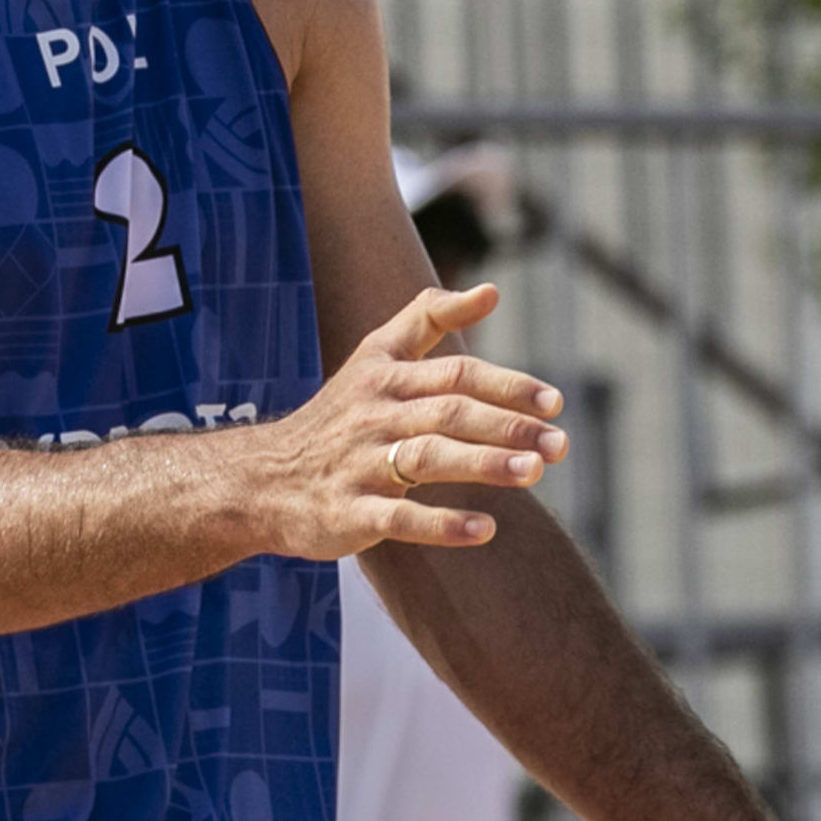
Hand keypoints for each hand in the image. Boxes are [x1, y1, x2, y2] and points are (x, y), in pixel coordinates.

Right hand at [236, 285, 565, 560]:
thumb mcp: (375, 355)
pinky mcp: (348, 512)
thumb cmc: (337, 415)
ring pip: (427, 458)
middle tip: (559, 445)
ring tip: (533, 474)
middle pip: (449, 413)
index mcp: (386, 376)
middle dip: (507, 426)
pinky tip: (484, 530)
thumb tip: (492, 291)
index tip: (555, 403)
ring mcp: (360, 465)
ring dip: (484, 465)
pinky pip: (398, 516)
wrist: (261, 479)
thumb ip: (429, 317)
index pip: (457, 373)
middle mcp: (374, 415)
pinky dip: (442, 524)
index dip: (508, 386)